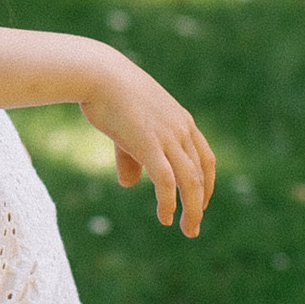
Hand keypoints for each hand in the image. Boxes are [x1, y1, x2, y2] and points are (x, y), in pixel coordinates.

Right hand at [82, 55, 216, 234]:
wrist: (98, 73)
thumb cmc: (110, 96)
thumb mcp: (127, 129)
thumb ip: (132, 157)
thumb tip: (130, 185)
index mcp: (182, 122)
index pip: (205, 159)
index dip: (206, 184)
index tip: (200, 203)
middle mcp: (181, 130)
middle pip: (201, 175)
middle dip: (199, 204)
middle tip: (193, 228)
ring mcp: (167, 136)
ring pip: (190, 181)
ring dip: (192, 209)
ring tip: (188, 230)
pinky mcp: (149, 143)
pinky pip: (166, 180)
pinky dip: (169, 201)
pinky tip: (166, 218)